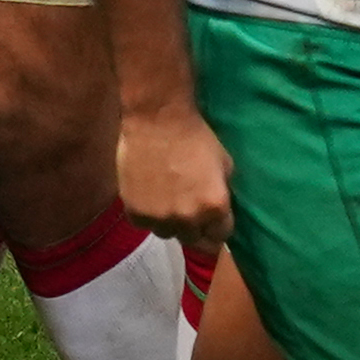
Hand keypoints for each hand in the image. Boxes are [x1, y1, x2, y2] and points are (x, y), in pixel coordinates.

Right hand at [118, 102, 235, 246]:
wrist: (157, 119)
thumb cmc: (196, 136)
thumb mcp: (224, 164)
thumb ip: (222, 192)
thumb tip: (220, 208)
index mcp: (215, 207)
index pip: (221, 235)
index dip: (217, 225)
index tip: (212, 216)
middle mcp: (189, 220)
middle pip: (194, 239)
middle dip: (195, 226)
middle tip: (189, 207)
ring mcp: (160, 219)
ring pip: (167, 233)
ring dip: (170, 221)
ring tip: (167, 200)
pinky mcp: (135, 213)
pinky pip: (144, 224)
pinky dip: (147, 214)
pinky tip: (149, 195)